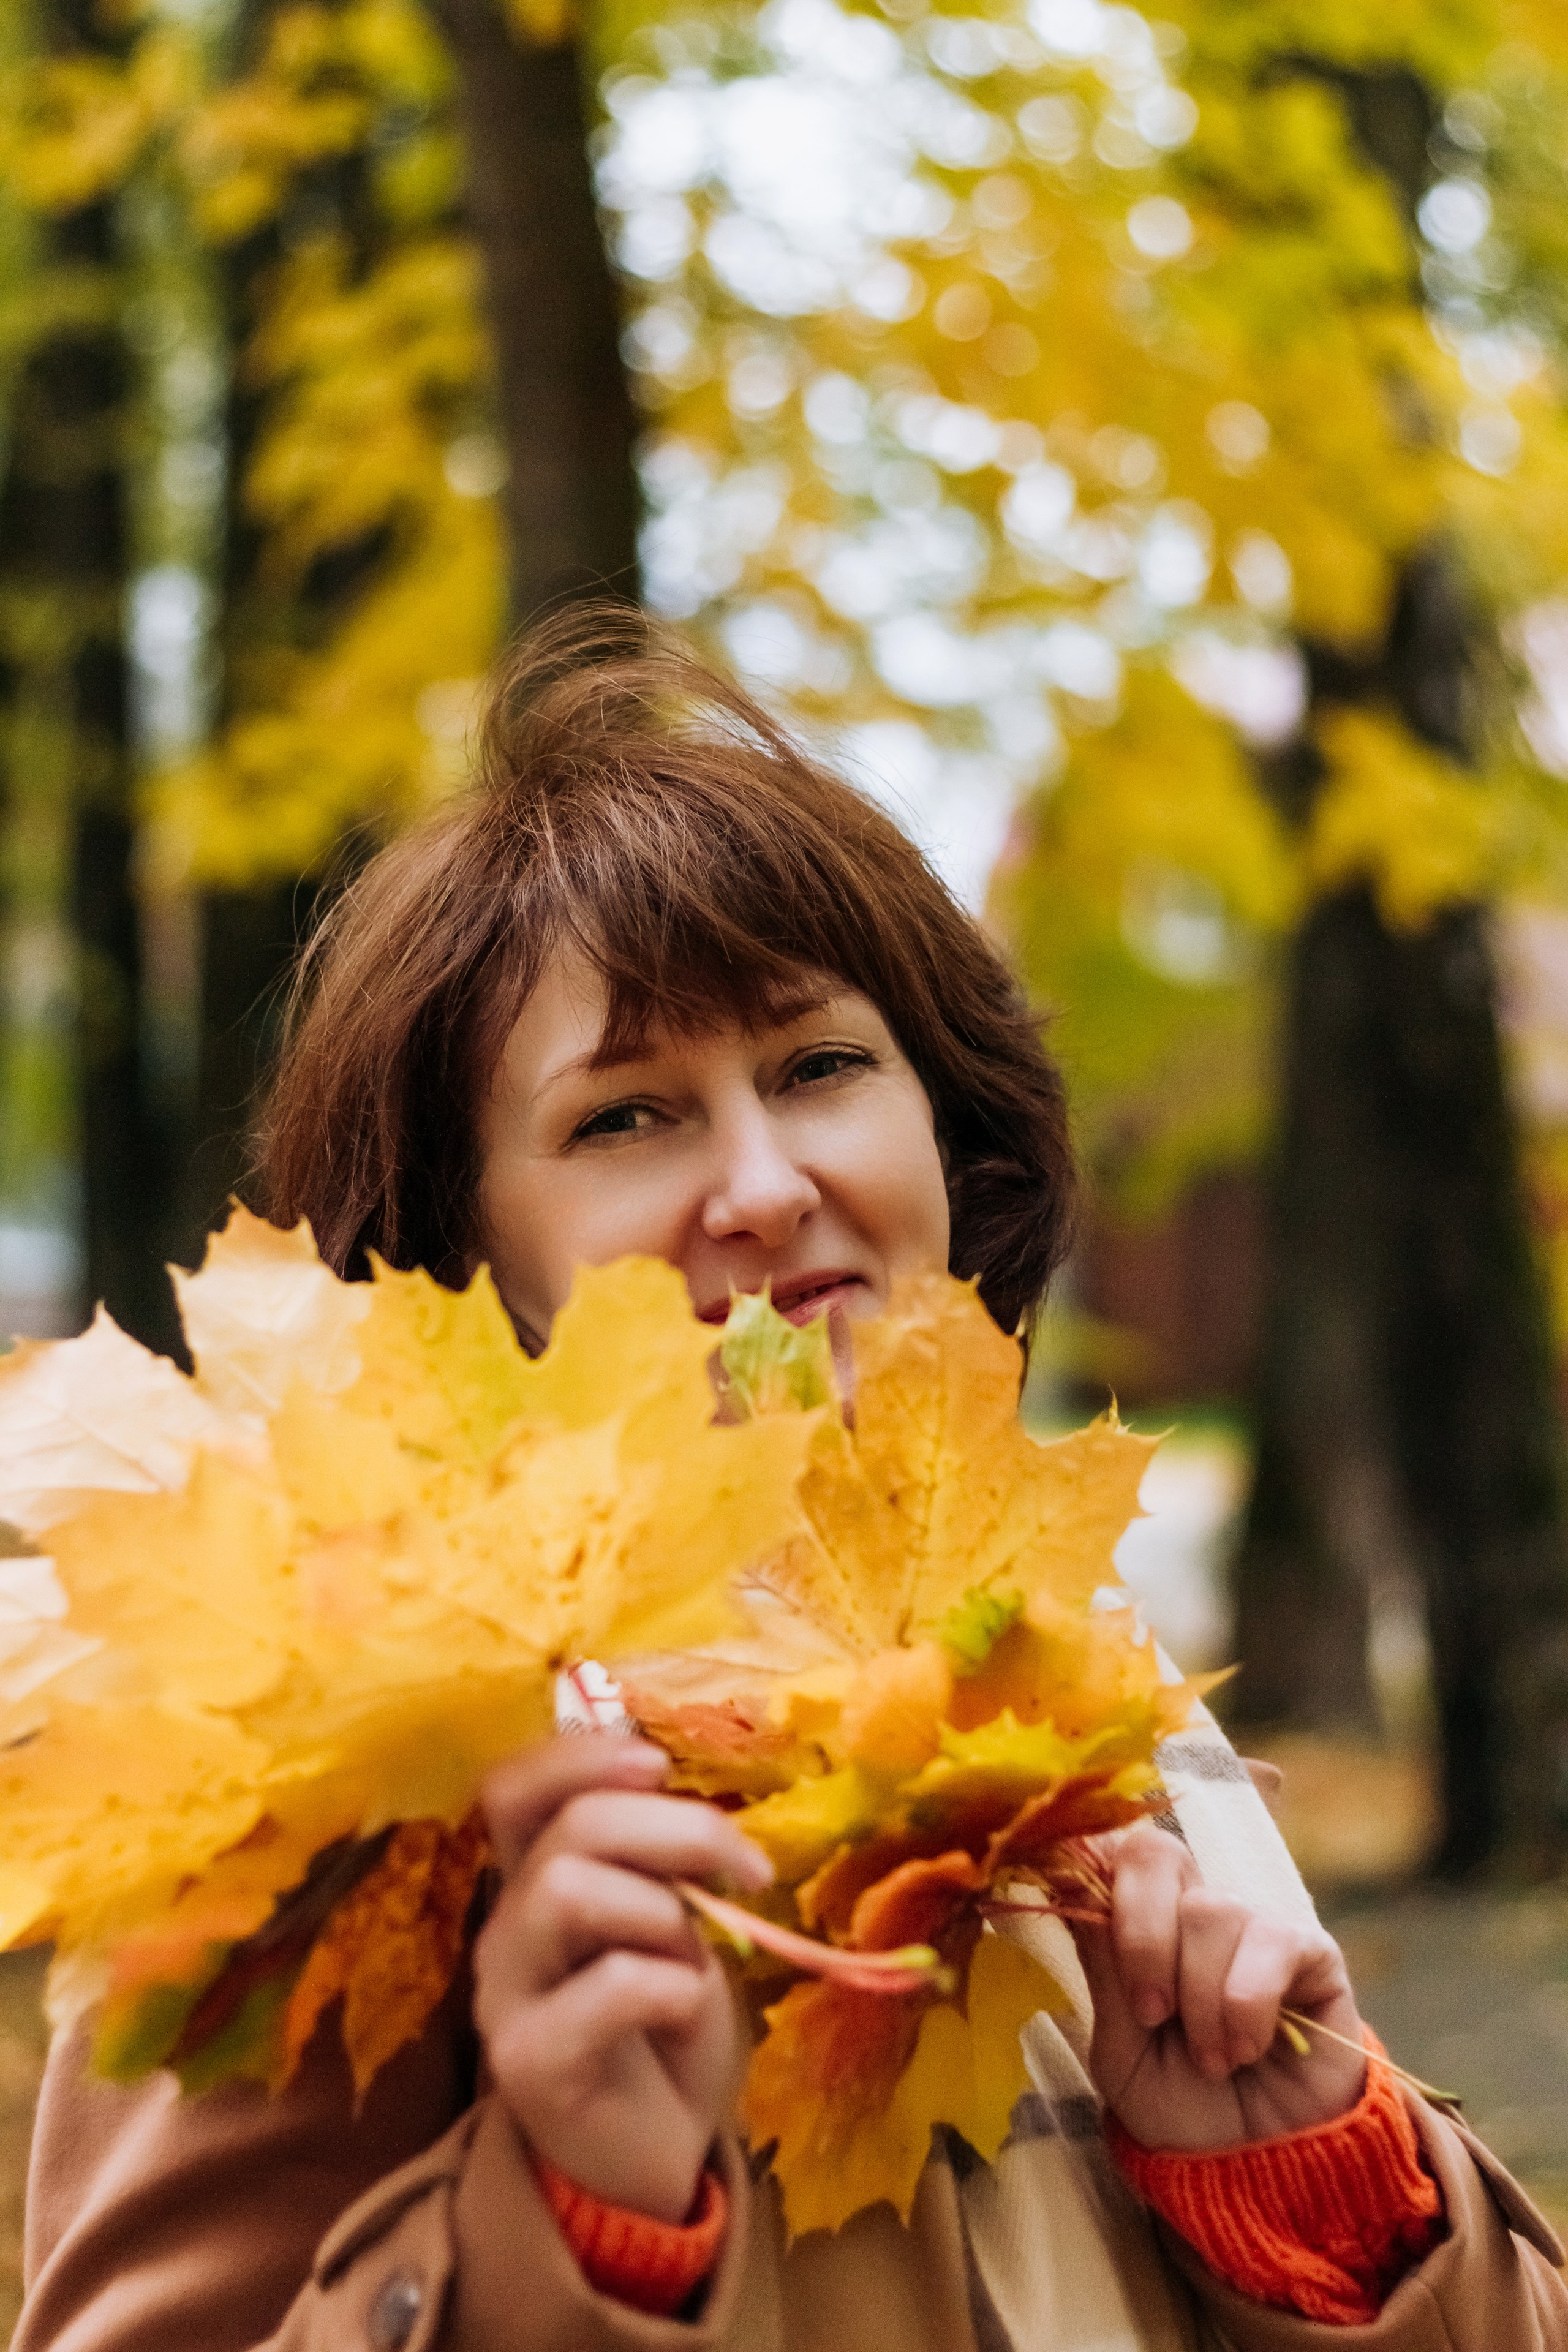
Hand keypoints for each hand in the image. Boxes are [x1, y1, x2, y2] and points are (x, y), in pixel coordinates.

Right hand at [473, 1733, 770, 2220]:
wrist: (653, 2154)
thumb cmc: (667, 2023)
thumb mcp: (673, 1918)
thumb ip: (659, 1858)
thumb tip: (684, 1786)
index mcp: (535, 1878)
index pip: (511, 1788)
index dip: (578, 1756)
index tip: (657, 1764)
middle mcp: (505, 1927)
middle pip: (568, 1829)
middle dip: (675, 1829)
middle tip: (745, 1868)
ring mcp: (507, 1995)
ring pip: (566, 1890)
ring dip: (661, 1910)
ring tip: (694, 1954)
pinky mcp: (530, 2061)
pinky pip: (608, 1985)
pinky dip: (670, 1983)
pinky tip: (685, 2006)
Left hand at [1069, 1821, 1366, 2150]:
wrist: (1254, 2169)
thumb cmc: (1182, 2107)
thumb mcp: (1122, 2051)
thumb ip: (1103, 1970)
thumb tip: (1071, 1882)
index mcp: (1143, 1924)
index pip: (1114, 1854)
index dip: (1098, 1882)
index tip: (1098, 1947)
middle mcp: (1196, 1911)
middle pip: (1157, 1855)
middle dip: (1143, 1939)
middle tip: (1153, 2016)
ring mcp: (1254, 1925)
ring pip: (1210, 1910)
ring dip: (1201, 2000)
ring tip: (1212, 2060)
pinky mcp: (1311, 1951)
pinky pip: (1271, 1941)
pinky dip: (1247, 2005)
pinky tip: (1247, 2049)